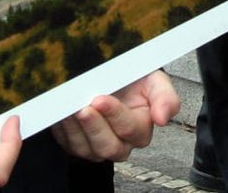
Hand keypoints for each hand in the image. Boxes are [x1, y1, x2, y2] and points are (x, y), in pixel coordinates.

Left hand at [51, 70, 181, 160]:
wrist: (112, 77)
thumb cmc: (133, 80)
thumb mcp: (155, 81)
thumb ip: (165, 97)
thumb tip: (163, 118)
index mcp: (141, 129)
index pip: (131, 128)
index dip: (115, 115)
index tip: (101, 99)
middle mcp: (121, 144)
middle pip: (109, 146)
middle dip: (94, 126)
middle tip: (84, 107)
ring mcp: (97, 147)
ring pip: (87, 149)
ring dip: (76, 128)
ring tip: (69, 108)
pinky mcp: (78, 145)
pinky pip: (69, 145)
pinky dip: (64, 129)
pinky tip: (62, 113)